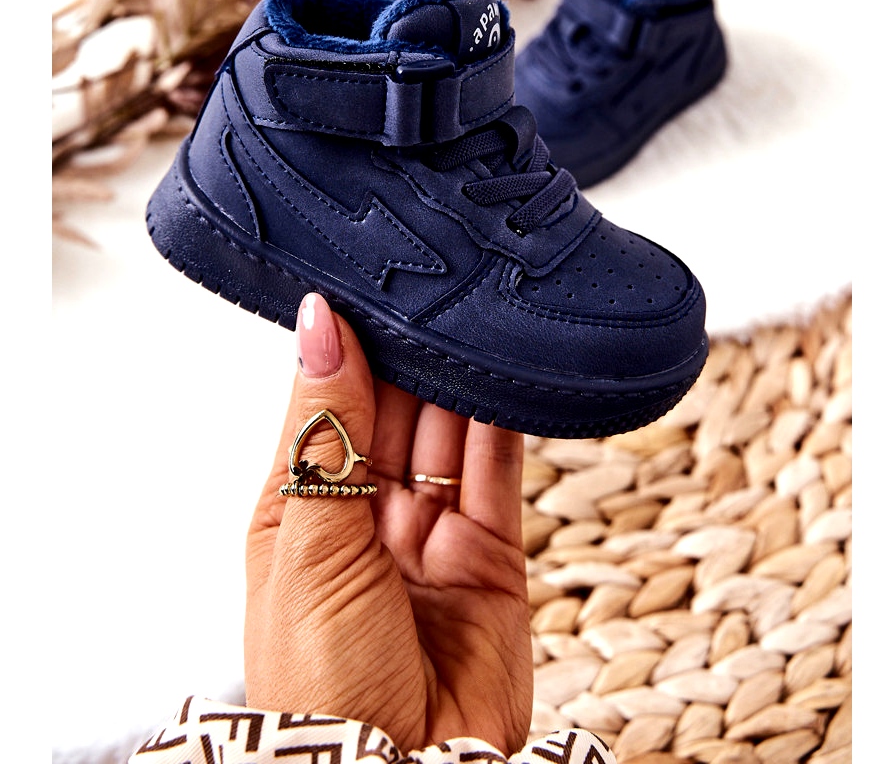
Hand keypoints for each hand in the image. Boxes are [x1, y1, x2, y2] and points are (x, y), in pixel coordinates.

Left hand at [244, 294, 532, 753]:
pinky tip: (503, 372)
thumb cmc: (321, 680)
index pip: (326, 407)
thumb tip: (316, 327)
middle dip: (407, 356)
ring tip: (470, 315)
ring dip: (457, 379)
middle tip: (428, 289)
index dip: (345, 349)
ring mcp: (431, 534)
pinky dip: (503, 420)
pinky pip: (498, 471)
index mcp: (305, 510)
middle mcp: (368, 516)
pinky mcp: (492, 555)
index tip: (363, 288)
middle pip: (391, 412)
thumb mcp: (309, 540)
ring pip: (446, 434)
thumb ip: (324, 429)